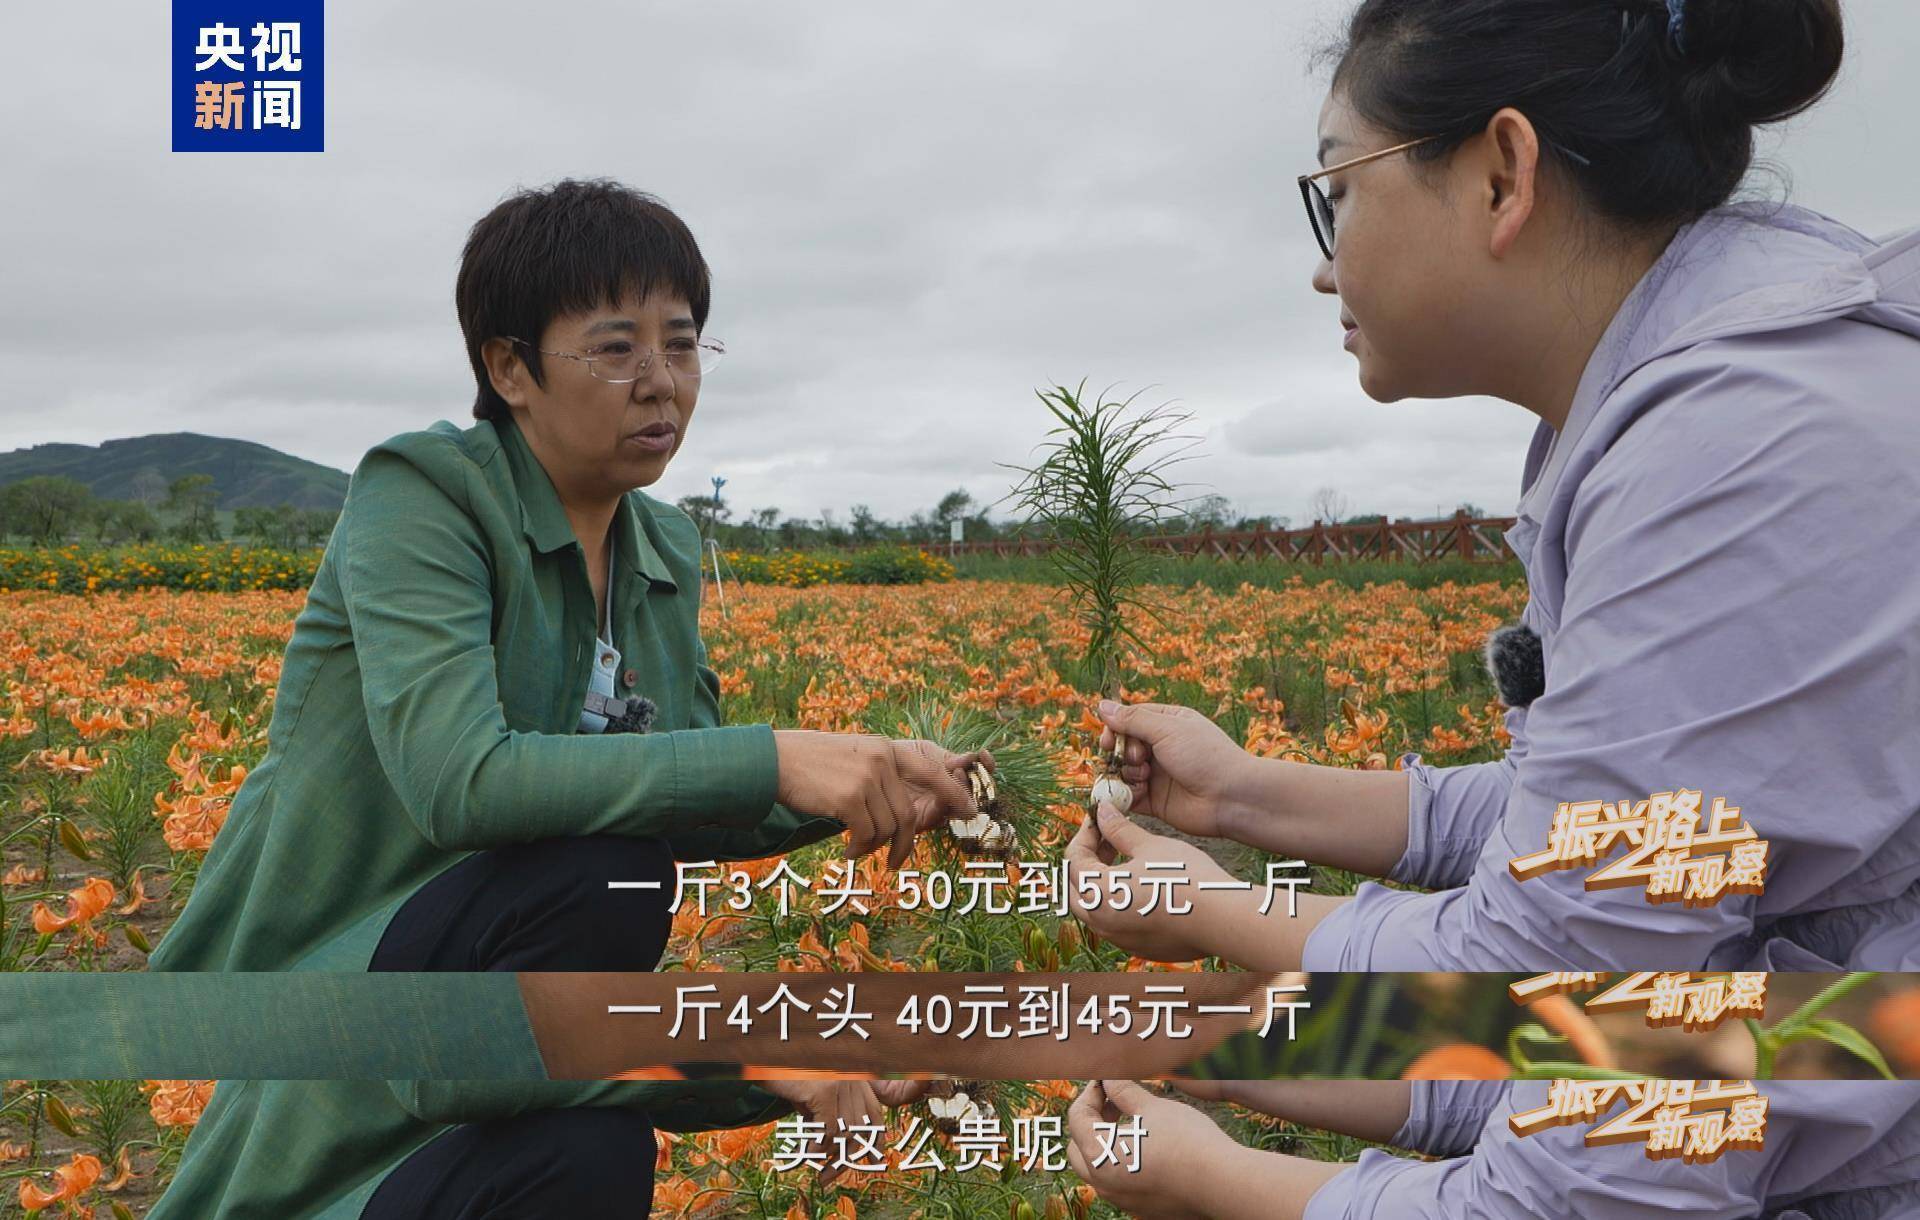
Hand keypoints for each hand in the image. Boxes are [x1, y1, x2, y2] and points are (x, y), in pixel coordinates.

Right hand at [757, 1077, 926, 1188]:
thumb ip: (826, 1116)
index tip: (874, 1160)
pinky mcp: (825, 1091)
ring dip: (831, 1159)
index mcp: (856, 1077)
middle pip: (860, 1128)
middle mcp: (854, 1079)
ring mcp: (841, 1083)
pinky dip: (818, 1148)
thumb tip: (831, 1150)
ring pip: (845, 1132)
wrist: (762, 1057)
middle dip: (847, 1158)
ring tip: (819, 1175)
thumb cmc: (785, 1075)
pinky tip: (808, 1157)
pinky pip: (827, 1130)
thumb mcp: (811, 1097)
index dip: (877, 1138)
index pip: (875, 1112)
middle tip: (829, 1178)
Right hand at [774, 731, 991, 868]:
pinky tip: (846, 852)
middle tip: (897, 862)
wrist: (772, 762)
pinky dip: (859, 850)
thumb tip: (902, 812)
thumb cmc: (810, 764)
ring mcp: (866, 778)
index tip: (968, 812)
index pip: (932, 771)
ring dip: (873, 847)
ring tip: (855, 850)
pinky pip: (867, 835)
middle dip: (903, 844)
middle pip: (907, 814)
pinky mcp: (849, 798)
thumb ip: (878, 776)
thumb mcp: (852, 758)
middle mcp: (881, 760)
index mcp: (885, 749)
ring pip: (887, 828)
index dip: (954, 793)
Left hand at [1062, 800, 1243, 963]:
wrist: (1222, 920)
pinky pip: (1115, 923)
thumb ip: (1118, 829)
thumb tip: (1101, 810)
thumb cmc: (1185, 877)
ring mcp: (1118, 938)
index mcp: (1096, 893)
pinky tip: (1141, 887)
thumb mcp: (1149, 845)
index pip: (1074, 858)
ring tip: (1124, 861)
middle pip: (1075, 887)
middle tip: (1108, 839)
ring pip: (1093, 909)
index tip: (1100, 818)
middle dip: (1086, 860)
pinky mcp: (1138, 947)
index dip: (1086, 833)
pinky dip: (1117, 903)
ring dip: (1099, 883)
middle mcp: (1100, 921)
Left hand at [1067, 1080, 1246, 1219]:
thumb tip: (1108, 1078)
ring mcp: (1122, 1200)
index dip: (1091, 1092)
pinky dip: (1122, 1162)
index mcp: (1098, 1155)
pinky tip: (1146, 1146)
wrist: (1222, 1183)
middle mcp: (1104, 1184)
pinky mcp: (1142, 1209)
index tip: (1107, 1079)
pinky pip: (1119, 1183)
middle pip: (1080, 1146)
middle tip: (1113, 1100)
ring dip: (1105, 1142)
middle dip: (1091, 1120)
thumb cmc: (1185, 1140)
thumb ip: (1123, 1091)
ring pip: (1098, 1168)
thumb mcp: (1151, 1107)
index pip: (1077, 1117)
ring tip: (1130, 1121)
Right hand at [1096, 700, 1253, 838]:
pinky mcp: (1154, 801)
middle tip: (1136, 758)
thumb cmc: (1205, 756)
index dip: (1115, 728)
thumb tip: (1101, 705)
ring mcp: (1157, 775)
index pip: (1129, 719)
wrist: (1231, 797)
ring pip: (1123, 771)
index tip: (1109, 739)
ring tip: (1143, 776)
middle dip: (1121, 752)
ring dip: (1126, 773)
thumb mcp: (1167, 729)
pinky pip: (1128, 795)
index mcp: (1168, 723)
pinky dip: (1126, 794)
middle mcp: (1161, 747)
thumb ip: (1132, 719)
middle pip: (1123, 746)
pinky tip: (1138, 793)